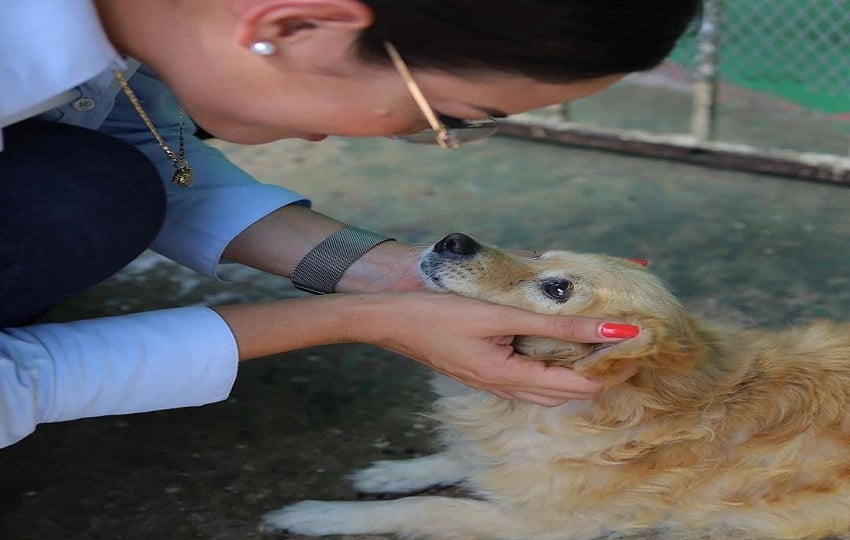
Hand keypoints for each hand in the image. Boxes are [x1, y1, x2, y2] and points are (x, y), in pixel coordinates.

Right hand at [348, 292, 638, 406]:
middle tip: (625, 350)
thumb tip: (608, 325)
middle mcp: (502, 387)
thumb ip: (555, 321)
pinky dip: (550, 368)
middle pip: (563, 393)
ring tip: (597, 349)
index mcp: (508, 377)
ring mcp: (489, 381)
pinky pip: (526, 378)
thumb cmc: (437, 314)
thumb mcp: (499, 313)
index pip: (574, 385)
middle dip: (598, 376)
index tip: (637, 345)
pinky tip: (553, 348)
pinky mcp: (481, 370)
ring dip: (573, 374)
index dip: (609, 369)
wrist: (386, 319)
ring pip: (544, 388)